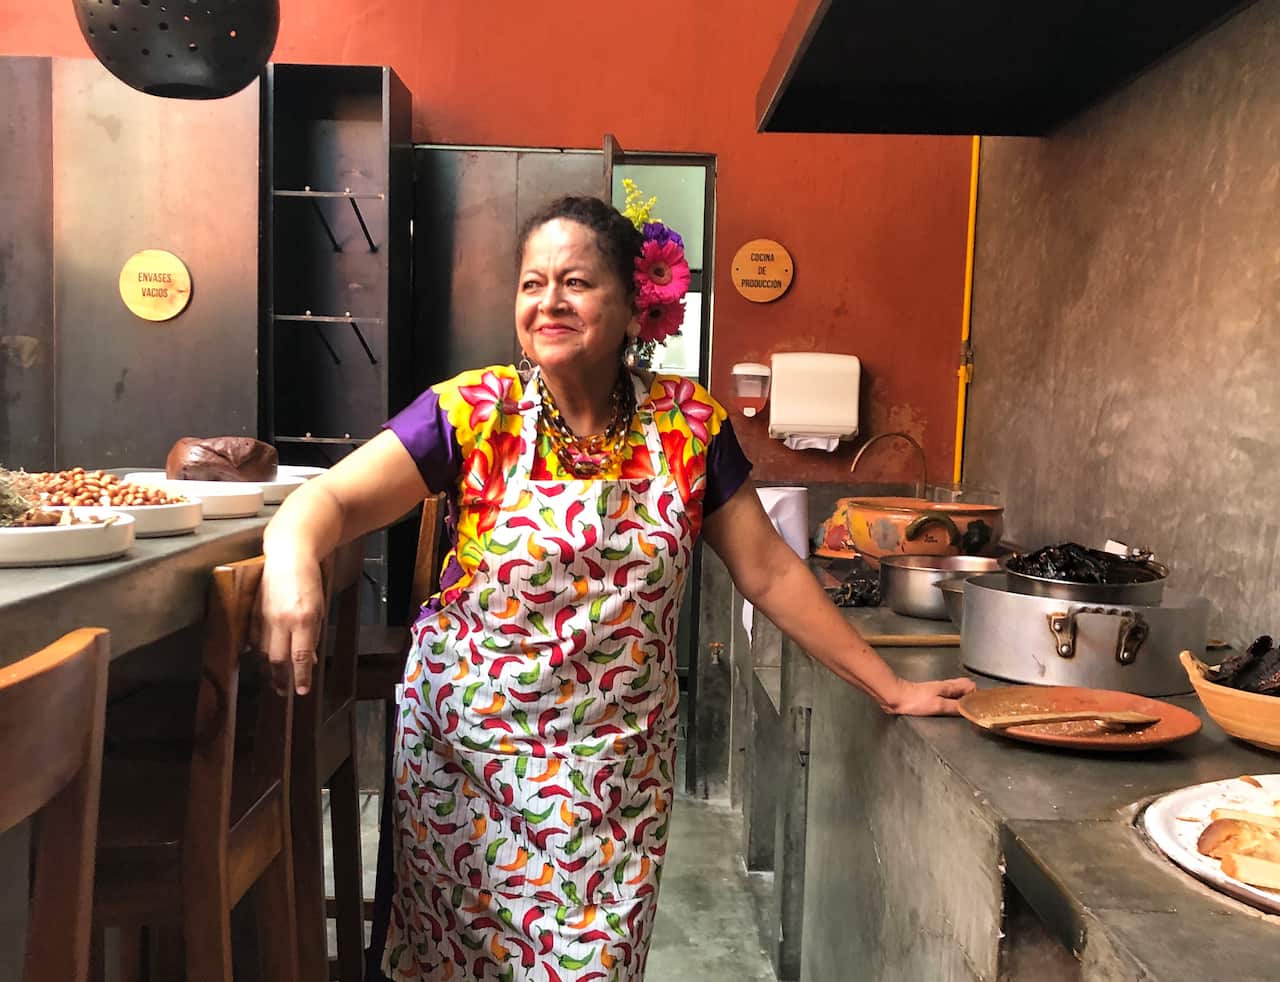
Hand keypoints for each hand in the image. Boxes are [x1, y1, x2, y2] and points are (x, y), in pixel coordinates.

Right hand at [249, 551, 324, 695]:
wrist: (288, 557)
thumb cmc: (309, 581)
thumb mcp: (319, 608)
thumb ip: (312, 635)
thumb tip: (309, 660)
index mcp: (303, 619)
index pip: (300, 657)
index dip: (300, 677)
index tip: (301, 691)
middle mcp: (282, 621)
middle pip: (278, 659)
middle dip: (280, 679)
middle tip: (282, 692)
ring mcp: (265, 617)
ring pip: (264, 651)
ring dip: (268, 669)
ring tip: (273, 679)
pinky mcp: (254, 613)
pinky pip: (254, 639)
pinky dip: (258, 652)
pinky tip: (262, 658)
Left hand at [883, 676, 975, 716]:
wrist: (895, 697)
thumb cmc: (915, 701)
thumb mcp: (938, 706)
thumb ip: (954, 706)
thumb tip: (970, 708)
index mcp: (948, 686)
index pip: (970, 685)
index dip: (977, 694)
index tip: (981, 705)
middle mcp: (944, 686)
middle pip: (964, 687)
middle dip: (972, 696)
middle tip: (977, 708)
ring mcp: (937, 690)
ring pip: (956, 691)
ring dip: (963, 698)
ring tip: (969, 710)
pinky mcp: (930, 696)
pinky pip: (948, 696)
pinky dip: (954, 701)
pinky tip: (953, 709)